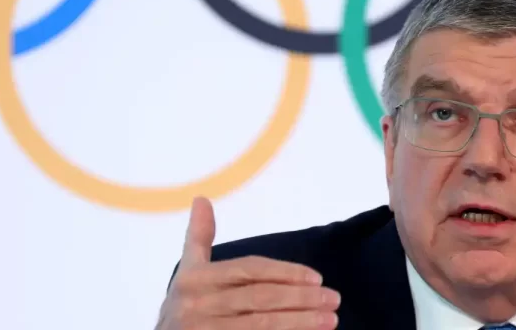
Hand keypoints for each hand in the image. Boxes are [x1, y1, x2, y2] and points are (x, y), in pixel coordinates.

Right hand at [155, 197, 340, 328]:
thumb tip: (201, 199)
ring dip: (300, 322)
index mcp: (195, 278)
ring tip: (330, 320)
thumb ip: (199, 238)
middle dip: (301, 298)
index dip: (285, 272)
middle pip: (261, 298)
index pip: (251, 270)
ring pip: (263, 326)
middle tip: (333, 299)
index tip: (316, 278)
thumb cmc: (182, 310)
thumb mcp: (187, 273)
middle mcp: (197, 305)